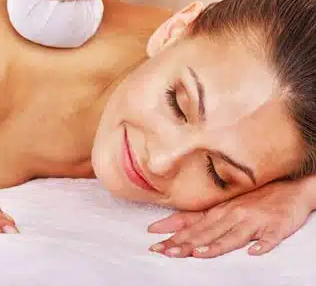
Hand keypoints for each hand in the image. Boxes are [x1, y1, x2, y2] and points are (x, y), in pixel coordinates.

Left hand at [147, 178, 314, 257]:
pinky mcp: (275, 227)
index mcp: (219, 211)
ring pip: (232, 236)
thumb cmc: (255, 199)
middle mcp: (232, 215)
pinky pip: (269, 239)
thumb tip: (176, 227)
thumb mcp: (226, 206)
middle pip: (205, 232)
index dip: (171, 229)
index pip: (191, 221)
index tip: (152, 235)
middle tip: (165, 250)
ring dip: (215, 245)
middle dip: (184, 242)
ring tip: (199, 253)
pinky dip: (262, 245)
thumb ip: (203, 218)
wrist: (290, 189)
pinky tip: (255, 252)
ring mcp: (253, 221)